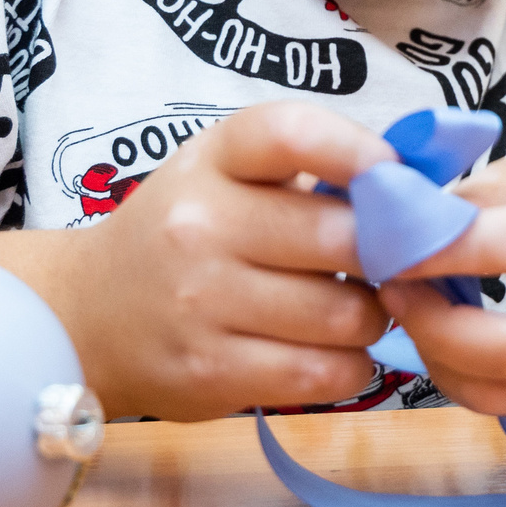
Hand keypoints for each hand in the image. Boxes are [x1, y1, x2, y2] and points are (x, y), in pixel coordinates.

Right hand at [21, 101, 394, 420]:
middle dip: (387, 255)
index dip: (359, 151)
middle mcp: (200, 225)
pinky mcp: (211, 373)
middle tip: (387, 262)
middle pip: (344, 237)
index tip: (394, 174)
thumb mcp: (223, 176)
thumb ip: (307, 171)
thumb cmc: (181, 236)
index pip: (292, 133)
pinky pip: (327, 372)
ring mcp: (201, 302)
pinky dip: (349, 365)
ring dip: (371, 316)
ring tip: (350, 309)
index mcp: (212, 159)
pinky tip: (330, 351)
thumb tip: (419, 185)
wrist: (86, 315)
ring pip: (347, 313)